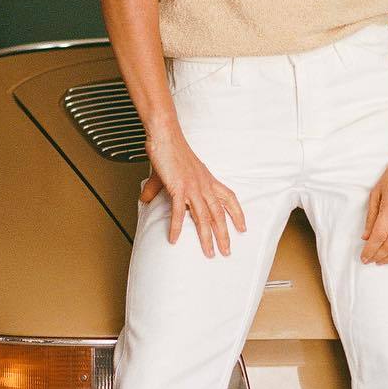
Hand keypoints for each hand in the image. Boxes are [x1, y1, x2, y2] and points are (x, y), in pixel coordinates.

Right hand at [139, 122, 246, 257]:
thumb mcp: (170, 172)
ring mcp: (193, 187)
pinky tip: (174, 239)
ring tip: (210, 253)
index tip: (243, 228)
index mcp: (207, 180)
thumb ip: (158, 189)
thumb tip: (144, 200)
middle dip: (224, 235)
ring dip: (207, 237)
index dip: (237, 214)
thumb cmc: (170, 149)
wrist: (165, 135)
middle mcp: (204, 185)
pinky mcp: (179, 187)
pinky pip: (180, 212)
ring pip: (204, 217)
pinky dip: (177, 227)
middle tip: (227, 252)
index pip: (229, 198)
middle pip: (218, 214)